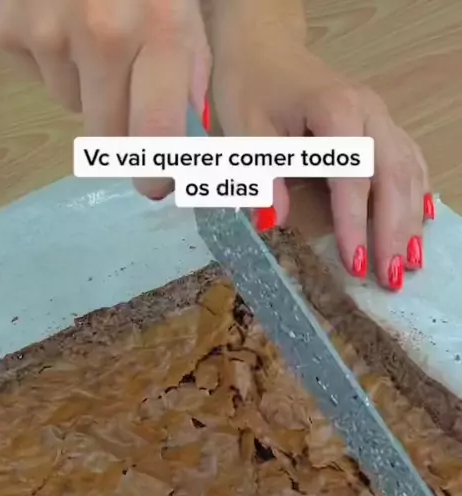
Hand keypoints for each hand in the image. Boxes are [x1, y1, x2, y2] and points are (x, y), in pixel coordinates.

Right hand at [0, 0, 210, 198]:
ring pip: (72, 103)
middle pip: (107, 137)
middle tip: (127, 98)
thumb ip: (190, 63)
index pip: (154, 136)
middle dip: (121, 129)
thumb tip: (190, 135)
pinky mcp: (6, 28)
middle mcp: (101, 36)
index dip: (155, 173)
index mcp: (160, 29)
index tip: (157, 183)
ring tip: (92, 25)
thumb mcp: (183, 2)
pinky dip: (50, 55)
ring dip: (86, 82)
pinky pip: (37, 74)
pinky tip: (58, 13)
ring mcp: (46, 32)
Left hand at [209, 4, 431, 290]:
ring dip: (409, 220)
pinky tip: (418, 228)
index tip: (356, 265)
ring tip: (408, 265)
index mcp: (335, 109)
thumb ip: (260, 174)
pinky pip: (410, 162)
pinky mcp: (383, 127)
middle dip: (393, 230)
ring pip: (407, 171)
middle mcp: (369, 112)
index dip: (355, 223)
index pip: (352, 174)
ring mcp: (381, 118)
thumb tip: (271, 222)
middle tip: (390, 278)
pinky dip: (416, 197)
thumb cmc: (251, 90)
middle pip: (391, 176)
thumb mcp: (244, 130)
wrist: (266, 50)